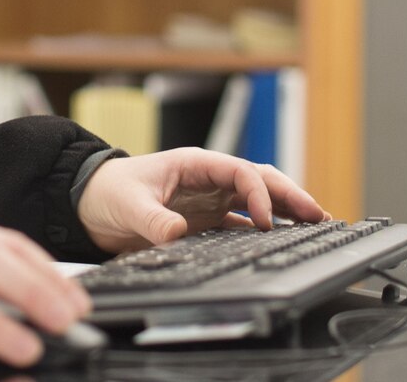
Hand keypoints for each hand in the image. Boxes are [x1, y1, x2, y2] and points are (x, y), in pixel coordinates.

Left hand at [75, 147, 329, 253]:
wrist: (88, 205)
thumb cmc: (107, 191)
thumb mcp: (128, 203)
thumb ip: (152, 219)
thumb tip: (175, 233)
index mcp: (195, 164)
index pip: (240, 171)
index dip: (258, 193)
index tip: (265, 221)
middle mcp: (208, 180)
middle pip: (258, 182)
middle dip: (289, 195)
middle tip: (318, 215)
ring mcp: (210, 201)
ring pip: (257, 201)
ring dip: (284, 211)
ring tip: (316, 225)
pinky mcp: (205, 222)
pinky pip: (241, 225)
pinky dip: (264, 231)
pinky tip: (282, 242)